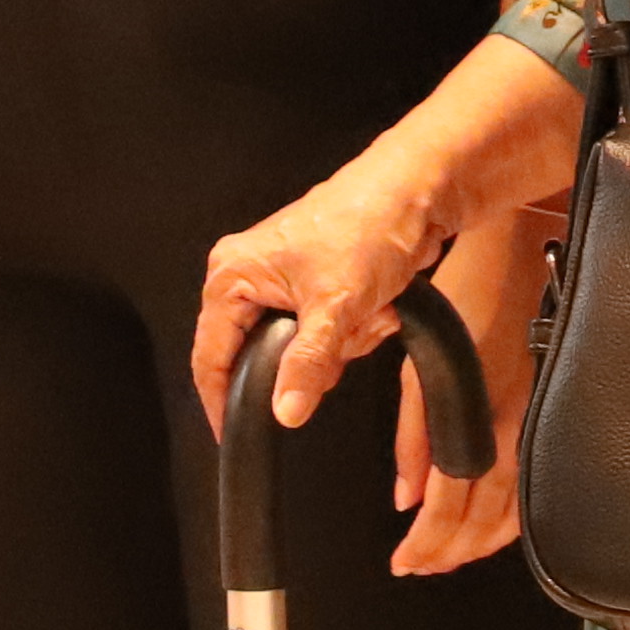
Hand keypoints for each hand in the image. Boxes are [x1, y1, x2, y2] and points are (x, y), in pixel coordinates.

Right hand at [194, 146, 453, 441]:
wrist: (420, 191)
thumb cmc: (368, 224)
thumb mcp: (336, 305)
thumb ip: (306, 364)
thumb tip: (283, 413)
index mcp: (233, 274)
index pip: (210, 356)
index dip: (223, 400)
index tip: (235, 437)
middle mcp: (250, 277)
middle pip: (263, 358)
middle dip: (314, 358)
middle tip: (345, 336)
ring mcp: (285, 283)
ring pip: (302, 352)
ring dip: (344, 342)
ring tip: (369, 309)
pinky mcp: (318, 288)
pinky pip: (328, 336)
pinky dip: (357, 329)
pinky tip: (379, 305)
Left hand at [390, 210, 547, 577]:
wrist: (519, 249)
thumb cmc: (469, 294)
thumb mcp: (421, 364)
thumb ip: (414, 435)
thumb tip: (406, 495)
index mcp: (477, 413)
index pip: (451, 502)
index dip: (428, 541)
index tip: (406, 560)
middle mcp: (511, 425)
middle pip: (485, 516)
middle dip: (451, 550)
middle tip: (423, 566)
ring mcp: (534, 419)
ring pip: (514, 506)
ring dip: (481, 540)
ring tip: (451, 556)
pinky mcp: (545, 408)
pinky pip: (532, 480)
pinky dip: (512, 513)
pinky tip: (497, 523)